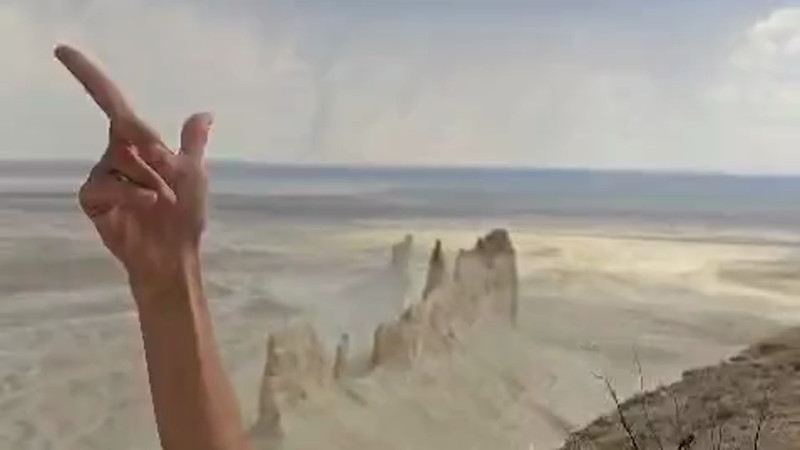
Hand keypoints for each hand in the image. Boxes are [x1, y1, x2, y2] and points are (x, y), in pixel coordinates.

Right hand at [55, 45, 212, 287]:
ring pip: (120, 160)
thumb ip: (192, 143)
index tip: (63, 51)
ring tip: (160, 202)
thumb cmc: (185, 216)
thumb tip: (204, 113)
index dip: (89, 77)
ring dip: (148, 181)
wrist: (173, 255)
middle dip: (153, 157)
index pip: (113, 104)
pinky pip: (108, 185)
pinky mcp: (93, 199)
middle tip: (170, 187)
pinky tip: (148, 205)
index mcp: (140, 145)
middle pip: (126, 134)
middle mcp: (117, 155)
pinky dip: (132, 194)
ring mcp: (103, 177)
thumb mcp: (194, 174)